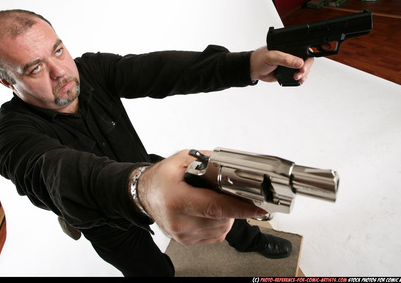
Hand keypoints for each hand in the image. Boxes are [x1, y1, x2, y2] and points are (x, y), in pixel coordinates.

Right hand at [137, 150, 265, 244]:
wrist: (143, 194)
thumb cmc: (160, 179)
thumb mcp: (180, 160)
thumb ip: (205, 159)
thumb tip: (227, 163)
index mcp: (177, 200)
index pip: (215, 208)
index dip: (239, 208)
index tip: (257, 208)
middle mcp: (179, 221)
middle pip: (222, 219)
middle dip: (232, 206)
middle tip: (227, 193)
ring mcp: (182, 234)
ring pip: (221, 229)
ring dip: (226, 216)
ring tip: (215, 201)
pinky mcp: (186, 241)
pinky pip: (215, 236)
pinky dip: (219, 224)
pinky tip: (211, 212)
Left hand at [249, 46, 315, 83]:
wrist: (254, 70)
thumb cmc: (260, 59)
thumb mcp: (272, 57)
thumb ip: (285, 59)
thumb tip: (299, 62)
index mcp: (289, 46)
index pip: (304, 49)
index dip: (307, 57)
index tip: (303, 65)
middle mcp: (291, 54)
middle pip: (307, 60)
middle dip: (306, 68)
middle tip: (300, 73)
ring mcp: (291, 63)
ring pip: (304, 68)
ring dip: (304, 74)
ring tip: (297, 77)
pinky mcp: (289, 72)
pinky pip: (299, 75)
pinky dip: (300, 78)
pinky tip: (298, 80)